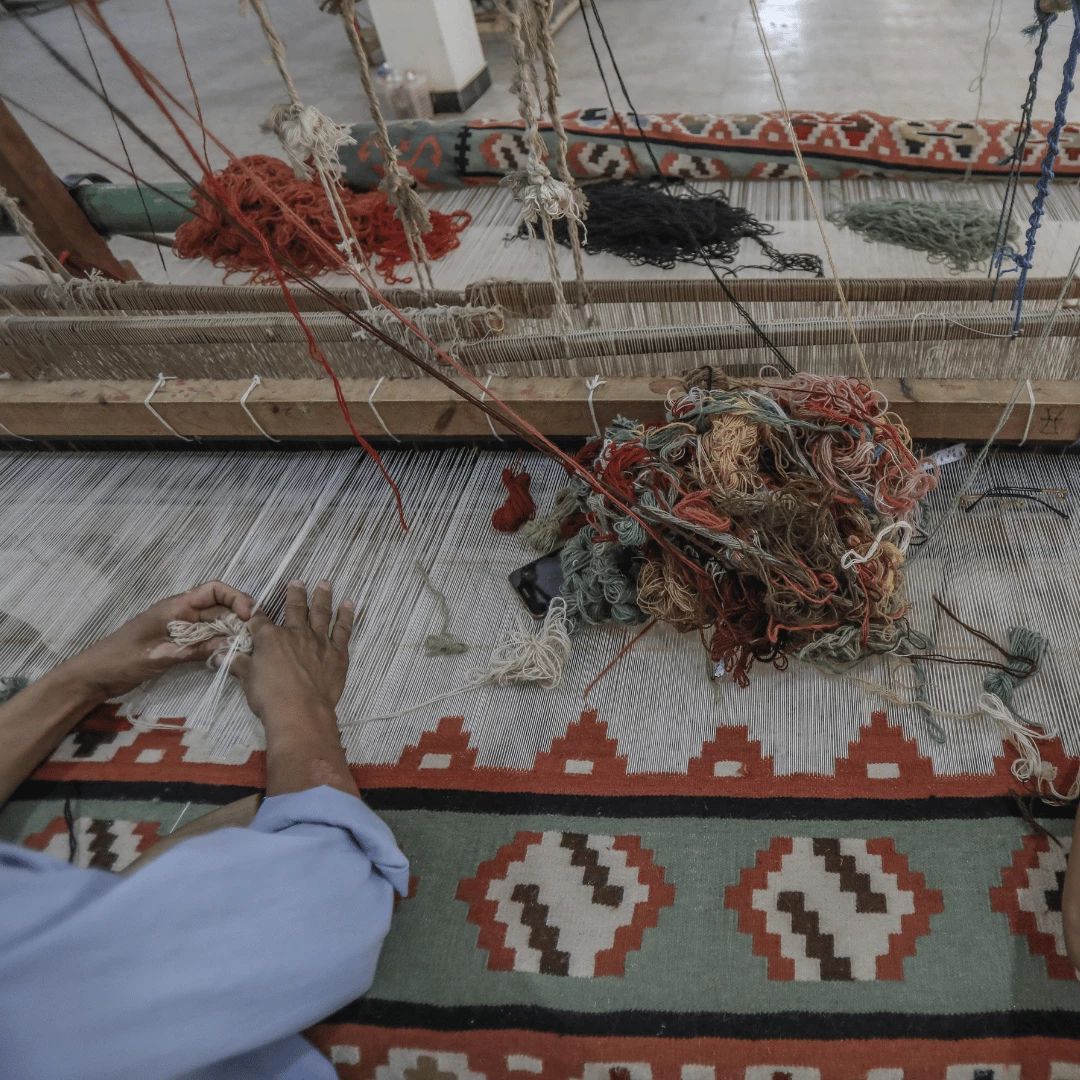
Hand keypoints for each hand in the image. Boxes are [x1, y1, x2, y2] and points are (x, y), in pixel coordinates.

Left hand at [60, 581, 254, 698]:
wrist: (94, 675)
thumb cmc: (121, 660)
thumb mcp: (159, 656)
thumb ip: (194, 650)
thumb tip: (230, 645)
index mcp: (176, 607)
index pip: (214, 590)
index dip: (236, 598)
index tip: (249, 617)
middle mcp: (182, 613)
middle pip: (220, 606)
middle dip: (240, 616)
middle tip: (257, 635)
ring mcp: (181, 627)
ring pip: (215, 622)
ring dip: (232, 630)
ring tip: (249, 644)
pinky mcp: (179, 642)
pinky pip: (206, 637)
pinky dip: (220, 642)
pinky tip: (230, 653)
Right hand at [228, 580, 354, 727]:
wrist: (300, 711)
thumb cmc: (270, 697)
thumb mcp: (248, 680)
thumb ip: (239, 664)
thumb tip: (221, 657)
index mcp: (271, 638)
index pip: (261, 621)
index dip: (257, 615)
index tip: (256, 612)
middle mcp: (295, 633)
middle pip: (295, 608)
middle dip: (295, 593)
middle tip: (298, 582)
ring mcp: (319, 641)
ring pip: (321, 612)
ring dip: (323, 596)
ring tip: (325, 583)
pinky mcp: (337, 652)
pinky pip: (343, 629)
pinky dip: (346, 615)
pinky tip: (349, 604)